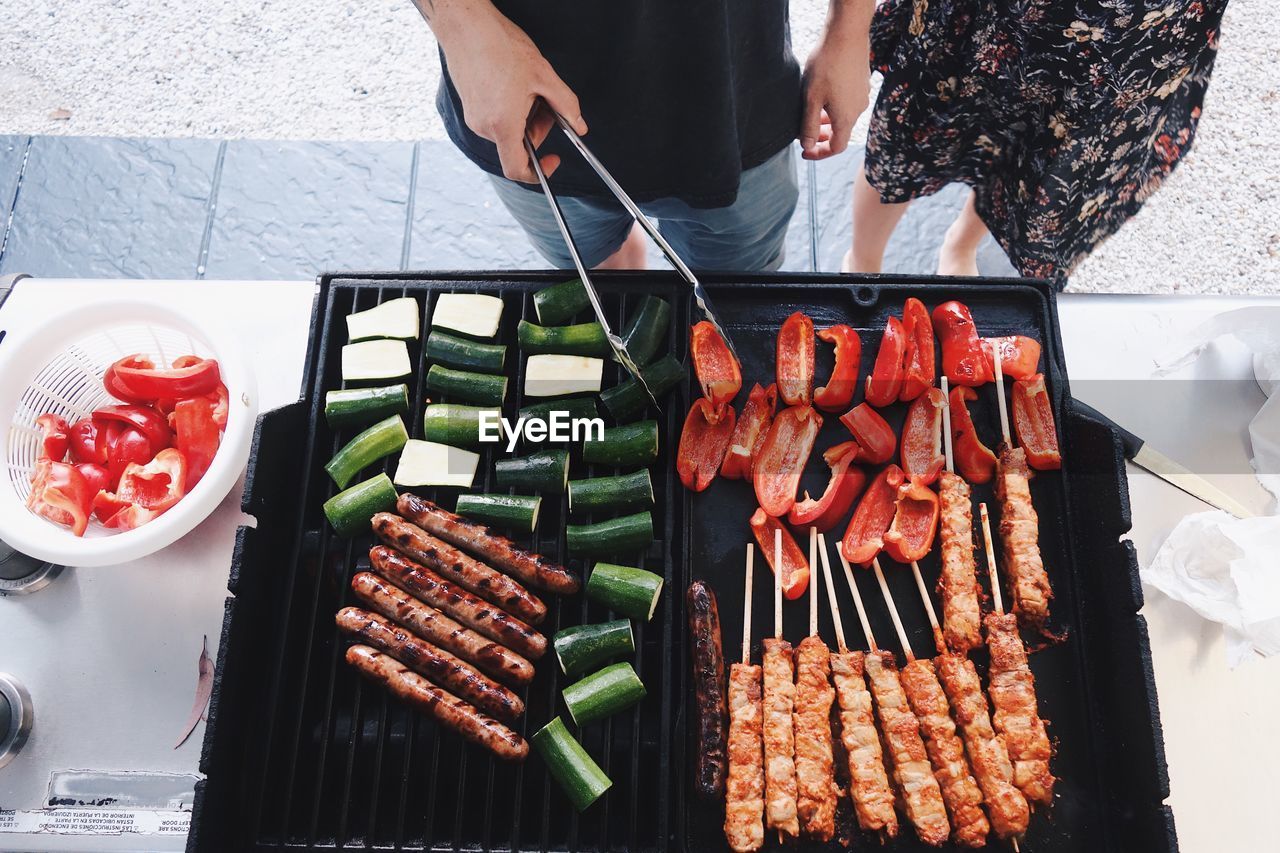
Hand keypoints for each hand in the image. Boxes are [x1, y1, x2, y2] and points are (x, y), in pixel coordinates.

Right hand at [429, 0, 586, 181]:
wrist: (465, 25)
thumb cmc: (499, 46)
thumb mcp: (543, 75)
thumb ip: (566, 104)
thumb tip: (579, 125)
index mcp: (503, 124)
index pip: (516, 169)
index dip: (538, 174)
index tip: (552, 161)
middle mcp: (484, 126)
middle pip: (517, 146)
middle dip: (537, 130)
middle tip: (546, 104)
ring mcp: (474, 117)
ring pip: (507, 131)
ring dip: (524, 117)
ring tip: (528, 87)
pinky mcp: (470, 106)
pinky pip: (495, 119)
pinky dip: (510, 110)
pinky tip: (513, 84)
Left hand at [799, 2, 872, 159]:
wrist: (846, 33)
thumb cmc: (827, 65)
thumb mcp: (811, 99)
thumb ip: (809, 125)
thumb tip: (807, 146)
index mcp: (846, 117)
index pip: (836, 147)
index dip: (820, 153)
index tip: (805, 152)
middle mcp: (858, 109)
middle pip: (841, 132)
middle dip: (823, 137)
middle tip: (806, 135)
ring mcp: (862, 94)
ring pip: (844, 116)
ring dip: (828, 121)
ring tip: (813, 115)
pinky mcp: (862, 82)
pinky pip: (848, 102)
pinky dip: (835, 107)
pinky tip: (824, 95)